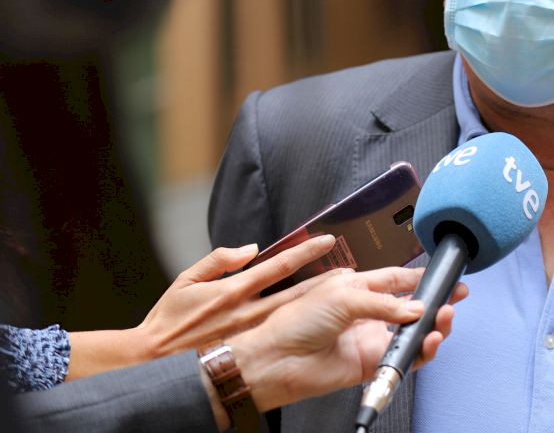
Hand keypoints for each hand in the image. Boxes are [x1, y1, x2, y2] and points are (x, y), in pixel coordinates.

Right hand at [68, 235, 340, 379]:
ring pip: (295, 314)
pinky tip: (320, 320)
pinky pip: (282, 333)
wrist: (152, 363)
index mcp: (233, 290)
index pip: (278, 265)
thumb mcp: (186, 280)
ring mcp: (252, 334)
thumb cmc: (168, 322)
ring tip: (346, 293)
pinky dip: (302, 324)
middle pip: (296, 292)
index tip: (328, 240)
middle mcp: (247, 312)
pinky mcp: (249, 350)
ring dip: (320, 302)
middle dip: (325, 280)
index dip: (305, 251)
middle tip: (353, 272)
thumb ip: (219, 260)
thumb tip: (250, 249)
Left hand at [224, 266, 466, 415]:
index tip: (444, 276)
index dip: (421, 278)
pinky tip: (430, 340)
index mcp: (358, 288)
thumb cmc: (297, 321)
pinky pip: (404, 358)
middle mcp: (367, 313)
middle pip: (411, 306)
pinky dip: (422, 351)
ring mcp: (371, 338)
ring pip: (412, 332)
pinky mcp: (372, 363)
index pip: (397, 279)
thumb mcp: (344, 297)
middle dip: (435, 301)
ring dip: (433, 326)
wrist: (278, 360)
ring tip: (444, 318)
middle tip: (456, 296)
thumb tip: (416, 310)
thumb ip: (384, 303)